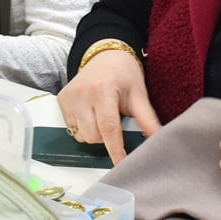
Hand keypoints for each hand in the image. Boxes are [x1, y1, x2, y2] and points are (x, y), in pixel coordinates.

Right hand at [57, 48, 161, 164]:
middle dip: (106, 137)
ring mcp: (69, 97)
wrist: (105, 55)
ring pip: (81, 135)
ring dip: (93, 132)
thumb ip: (147, 119)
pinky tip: (90, 112)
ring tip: (102, 116)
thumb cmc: (124, 74)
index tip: (121, 165)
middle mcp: (82, 94)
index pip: (108, 128)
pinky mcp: (61, 99)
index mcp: (103, 91)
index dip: (116, 150)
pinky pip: (71, 127)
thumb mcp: (139, 94)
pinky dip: (82, 126)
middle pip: (93, 136)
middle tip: (114, 121)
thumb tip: (159, 139)